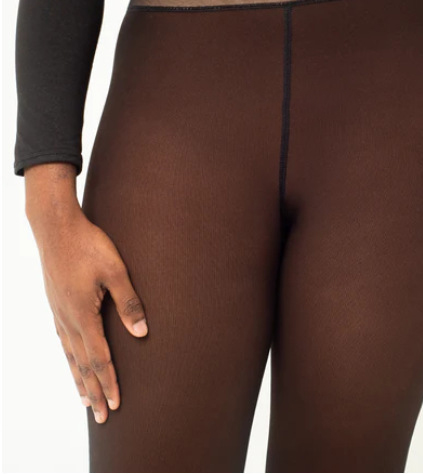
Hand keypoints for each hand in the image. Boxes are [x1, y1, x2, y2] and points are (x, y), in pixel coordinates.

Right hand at [30, 205, 147, 423]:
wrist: (56, 227)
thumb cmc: (89, 246)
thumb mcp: (116, 271)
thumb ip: (129, 302)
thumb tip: (142, 332)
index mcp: (83, 316)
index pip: (99, 359)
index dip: (109, 382)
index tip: (116, 404)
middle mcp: (67, 320)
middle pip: (82, 364)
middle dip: (94, 391)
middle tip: (102, 416)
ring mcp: (59, 313)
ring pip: (70, 355)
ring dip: (80, 379)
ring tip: (86, 400)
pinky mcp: (56, 304)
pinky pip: (63, 341)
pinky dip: (70, 359)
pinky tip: (72, 362)